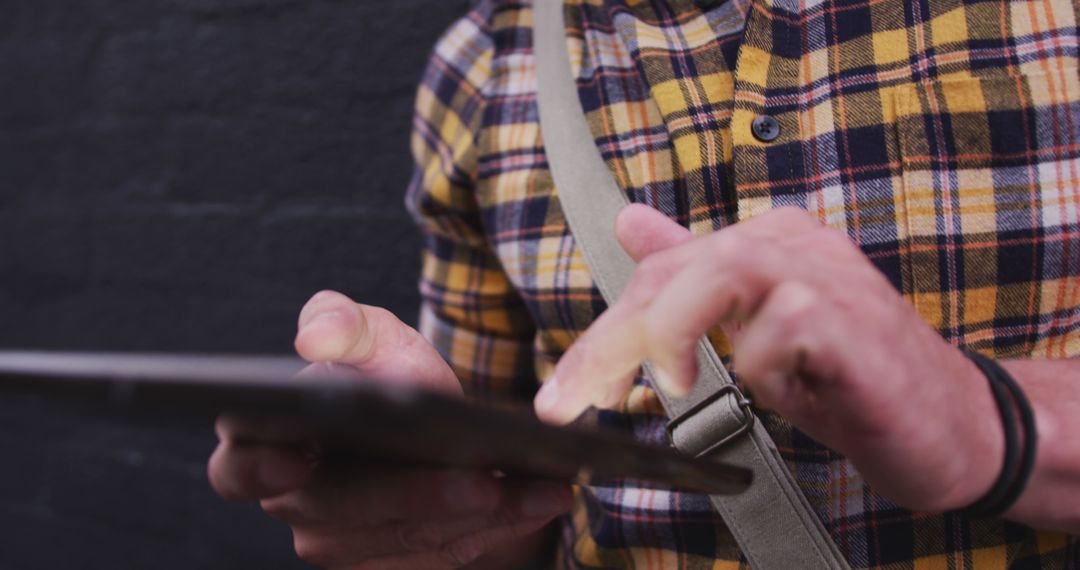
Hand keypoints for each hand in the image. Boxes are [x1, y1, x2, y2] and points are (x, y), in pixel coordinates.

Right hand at [208, 290, 571, 568]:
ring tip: (533, 489)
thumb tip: (313, 334)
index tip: (298, 456)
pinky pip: (440, 556)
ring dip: (474, 516)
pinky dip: (495, 529)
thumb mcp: (371, 339)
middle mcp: (295, 505)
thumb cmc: (387, 378)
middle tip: (480, 477)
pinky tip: (536, 503)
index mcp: (265, 446)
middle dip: (416, 494)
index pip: (238, 468)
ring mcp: (340, 546)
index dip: (259, 467)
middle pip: (345, 510)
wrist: (435, 427)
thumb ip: (340, 323)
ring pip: (404, 538)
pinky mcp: (390, 565)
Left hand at [534, 205, 1003, 512]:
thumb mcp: (754, 328)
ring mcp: (829, 277)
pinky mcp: (854, 323)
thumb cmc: (847, 380)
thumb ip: (694, 276)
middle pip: (677, 269)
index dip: (605, 331)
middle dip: (614, 339)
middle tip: (576, 400)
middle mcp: (794, 245)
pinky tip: (774, 393)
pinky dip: (759, 368)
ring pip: (724, 270)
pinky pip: (783, 328)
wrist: (952, 424)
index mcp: (766, 241)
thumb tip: (629, 224)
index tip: (565, 391)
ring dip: (674, 334)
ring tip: (664, 386)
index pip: (661, 270)